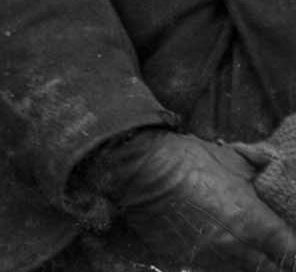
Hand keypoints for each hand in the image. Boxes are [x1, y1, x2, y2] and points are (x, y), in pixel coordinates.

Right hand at [89, 129, 295, 271]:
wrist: (139, 168)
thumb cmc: (188, 159)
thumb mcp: (233, 159)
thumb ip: (261, 172)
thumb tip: (277, 173)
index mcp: (255, 223)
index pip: (291, 252)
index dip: (294, 248)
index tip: (291, 240)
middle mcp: (237, 247)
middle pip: (270, 269)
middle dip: (277, 261)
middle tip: (274, 248)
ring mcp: (210, 257)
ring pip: (242, 271)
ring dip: (249, 262)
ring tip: (245, 246)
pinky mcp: (186, 260)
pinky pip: (213, 268)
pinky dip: (222, 262)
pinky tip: (220, 247)